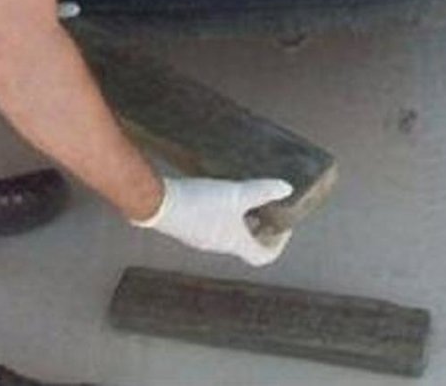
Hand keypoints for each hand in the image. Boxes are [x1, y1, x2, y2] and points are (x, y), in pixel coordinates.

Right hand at [132, 177, 293, 265]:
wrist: (157, 203)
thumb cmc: (200, 203)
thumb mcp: (237, 193)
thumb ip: (263, 190)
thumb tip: (287, 188)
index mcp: (234, 243)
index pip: (262, 256)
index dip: (278, 245)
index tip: (284, 228)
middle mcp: (218, 245)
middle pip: (246, 246)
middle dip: (261, 230)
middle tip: (269, 211)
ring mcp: (200, 238)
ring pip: (228, 235)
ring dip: (242, 223)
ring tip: (247, 201)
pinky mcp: (186, 227)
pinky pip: (212, 227)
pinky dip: (224, 217)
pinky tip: (220, 196)